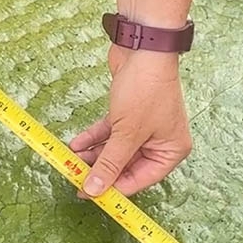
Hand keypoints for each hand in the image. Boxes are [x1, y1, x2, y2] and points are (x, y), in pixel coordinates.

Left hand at [69, 46, 191, 197]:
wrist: (142, 47)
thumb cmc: (146, 89)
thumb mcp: (126, 133)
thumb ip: (110, 164)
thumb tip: (95, 190)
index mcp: (171, 150)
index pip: (141, 180)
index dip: (114, 188)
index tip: (90, 194)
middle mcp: (160, 140)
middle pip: (126, 165)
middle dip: (101, 170)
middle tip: (76, 178)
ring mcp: (144, 126)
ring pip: (115, 148)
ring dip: (93, 154)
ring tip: (71, 160)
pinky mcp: (129, 113)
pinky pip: (110, 132)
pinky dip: (94, 137)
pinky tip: (76, 143)